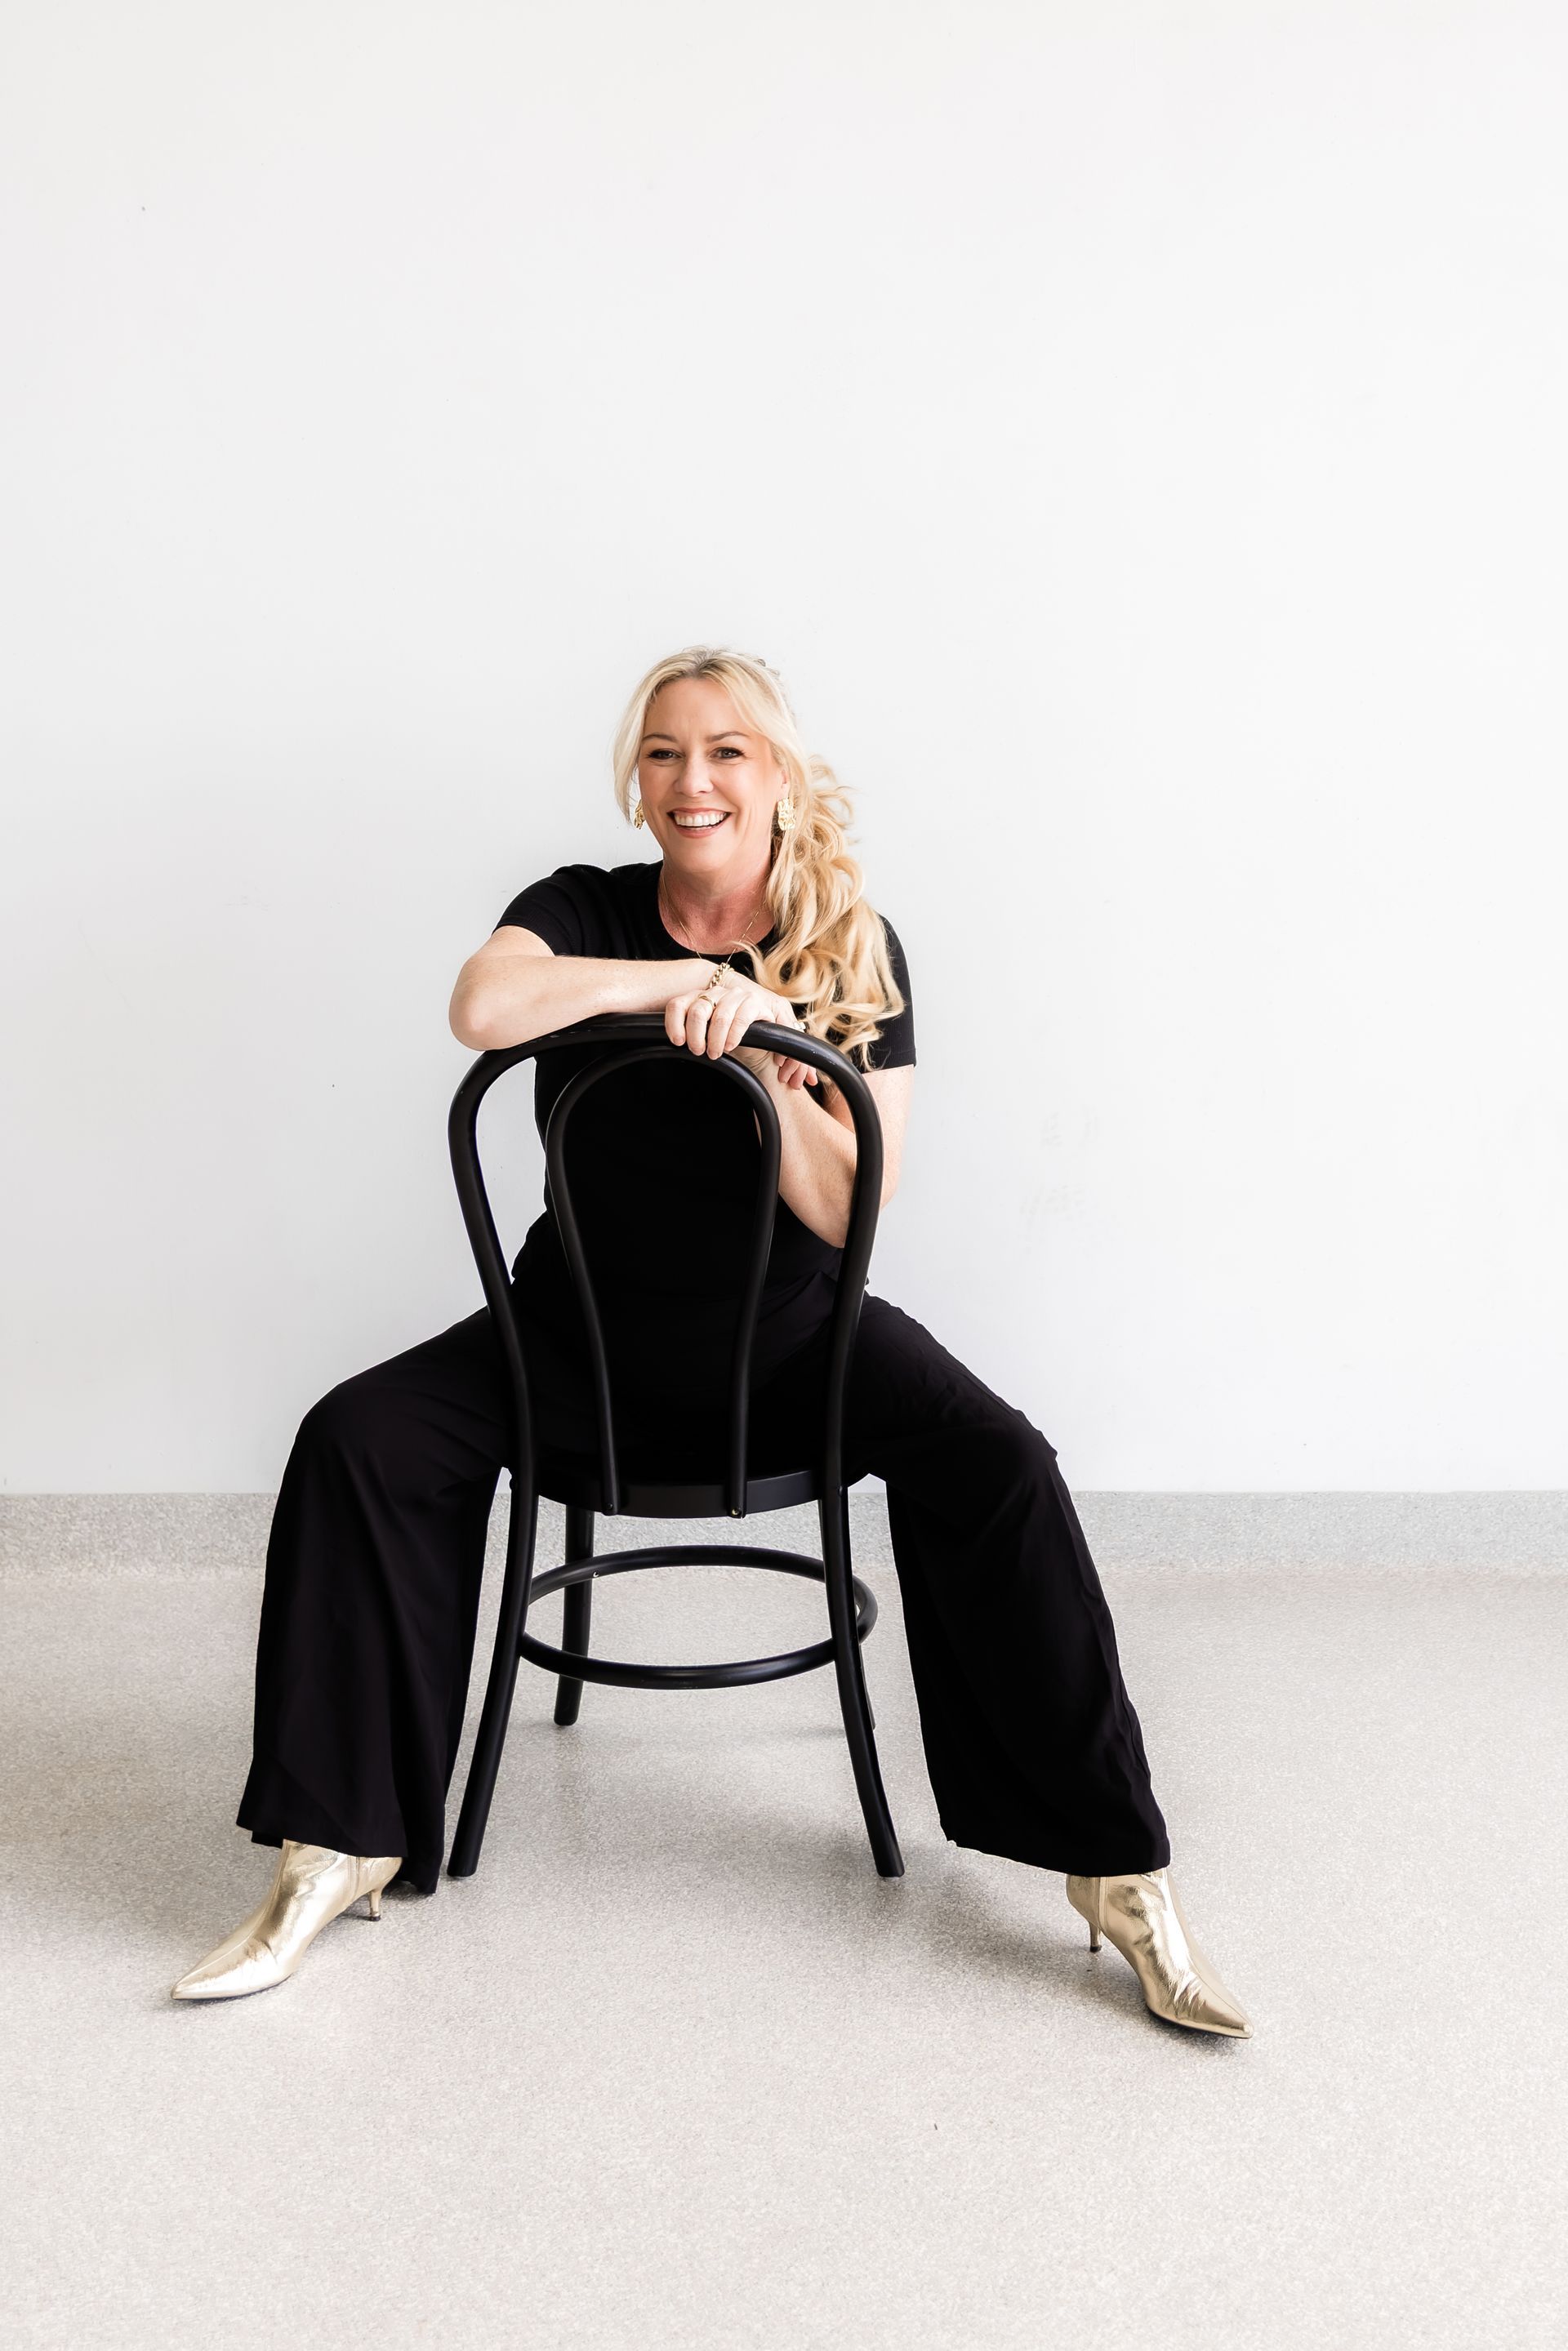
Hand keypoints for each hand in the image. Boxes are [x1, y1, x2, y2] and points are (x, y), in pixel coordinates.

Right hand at [662, 970, 819, 1088]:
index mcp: (762, 1002)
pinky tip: (678, 1041)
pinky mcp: (693, 996)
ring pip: (701, 1008)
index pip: (748, 1009)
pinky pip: (678, 1006)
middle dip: (717, 1036)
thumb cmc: (767, 1029)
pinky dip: (675, 1023)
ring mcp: (714, 993)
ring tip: (699, 1050)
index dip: (737, 1029)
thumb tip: (807, 1081)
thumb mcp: (783, 1039)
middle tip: (714, 1054)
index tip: (729, 1047)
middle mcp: (738, 994)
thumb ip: (796, 1059)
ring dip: (697, 1032)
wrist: (742, 1002)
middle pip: (723, 1011)